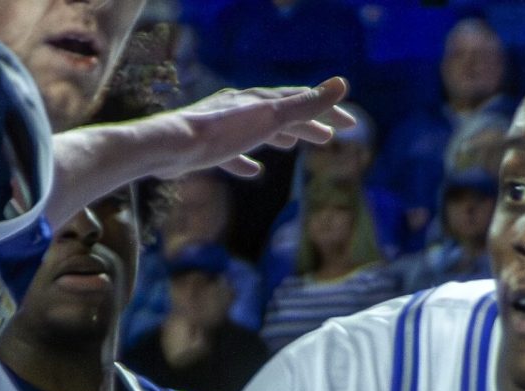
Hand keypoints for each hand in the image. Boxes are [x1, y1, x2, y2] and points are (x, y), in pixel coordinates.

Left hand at [159, 77, 354, 178]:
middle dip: (308, 124)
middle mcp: (244, 108)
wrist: (174, 146)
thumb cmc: (223, 133)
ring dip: (281, 136)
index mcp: (261, 100)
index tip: (349, 126)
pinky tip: (255, 172)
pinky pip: (235, 153)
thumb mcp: (270, 118)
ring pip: (261, 130)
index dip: (328, 111)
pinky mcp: (210, 147)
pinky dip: (249, 161)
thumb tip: (342, 84)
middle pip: (283, 114)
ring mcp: (226, 126)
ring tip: (294, 146)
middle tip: (329, 138)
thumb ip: (305, 105)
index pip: (303, 100)